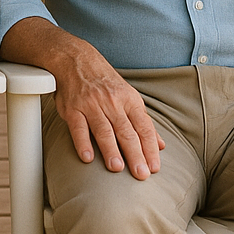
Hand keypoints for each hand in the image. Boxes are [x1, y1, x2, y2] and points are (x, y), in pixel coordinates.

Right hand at [2, 18, 163, 179]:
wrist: (76, 59)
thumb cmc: (105, 81)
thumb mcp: (128, 96)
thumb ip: (143, 121)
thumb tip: (161, 145)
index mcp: (129, 100)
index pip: (143, 127)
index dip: (150, 148)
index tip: (155, 167)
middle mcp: (112, 102)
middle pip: (126, 131)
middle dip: (135, 153)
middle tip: (141, 174)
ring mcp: (91, 105)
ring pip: (104, 129)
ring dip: (111, 149)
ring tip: (117, 168)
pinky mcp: (73, 109)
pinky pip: (78, 127)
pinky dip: (83, 142)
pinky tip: (88, 157)